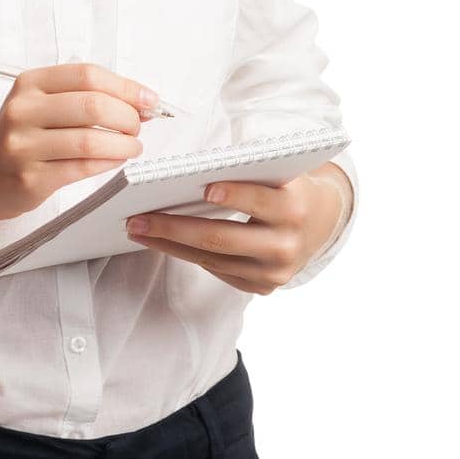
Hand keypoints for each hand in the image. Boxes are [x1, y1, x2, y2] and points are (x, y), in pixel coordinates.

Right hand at [0, 61, 158, 226]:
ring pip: (90, 140)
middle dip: (128, 116)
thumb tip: (141, 101)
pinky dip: (109, 162)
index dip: (126, 86)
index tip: (149, 99)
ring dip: (123, 144)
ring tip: (133, 145)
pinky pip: (82, 168)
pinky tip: (117, 159)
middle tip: (139, 125)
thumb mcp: (41, 104)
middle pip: (92, 105)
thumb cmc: (21, 137)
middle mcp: (23, 110)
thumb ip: (85, 97)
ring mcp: (24, 146)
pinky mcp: (30, 178)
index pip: (87, 75)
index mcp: (29, 83)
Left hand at [124, 164, 351, 295]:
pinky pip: (219, 271)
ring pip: (213, 259)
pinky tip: (162, 242)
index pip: (261, 200)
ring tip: (139, 229)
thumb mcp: (279, 171)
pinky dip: (188, 255)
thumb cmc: (286, 185)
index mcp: (295, 208)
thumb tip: (192, 174)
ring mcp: (275, 272)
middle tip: (137, 218)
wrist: (322, 221)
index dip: (235, 194)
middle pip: (223, 238)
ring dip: (170, 245)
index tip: (204, 188)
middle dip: (174, 228)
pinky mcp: (263, 287)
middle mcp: (286, 245)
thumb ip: (248, 171)